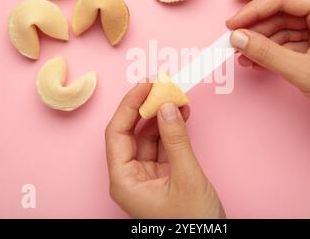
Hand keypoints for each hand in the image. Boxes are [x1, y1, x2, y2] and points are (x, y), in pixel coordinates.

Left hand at [105, 82, 225, 217]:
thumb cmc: (193, 224)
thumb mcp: (186, 177)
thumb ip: (176, 140)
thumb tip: (166, 107)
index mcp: (124, 181)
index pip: (116, 134)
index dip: (128, 106)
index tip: (144, 86)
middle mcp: (131, 177)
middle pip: (132, 133)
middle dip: (146, 108)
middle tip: (160, 86)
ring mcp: (147, 176)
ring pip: (149, 137)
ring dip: (162, 117)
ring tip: (176, 97)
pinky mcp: (164, 175)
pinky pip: (164, 146)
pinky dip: (172, 130)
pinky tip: (181, 115)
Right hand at [227, 0, 309, 172]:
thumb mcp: (303, 70)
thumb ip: (266, 52)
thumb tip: (238, 38)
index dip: (253, 11)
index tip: (232, 26)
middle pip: (283, 13)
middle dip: (257, 29)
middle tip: (234, 42)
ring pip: (285, 29)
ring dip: (263, 43)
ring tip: (243, 57)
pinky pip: (292, 43)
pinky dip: (275, 53)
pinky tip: (258, 62)